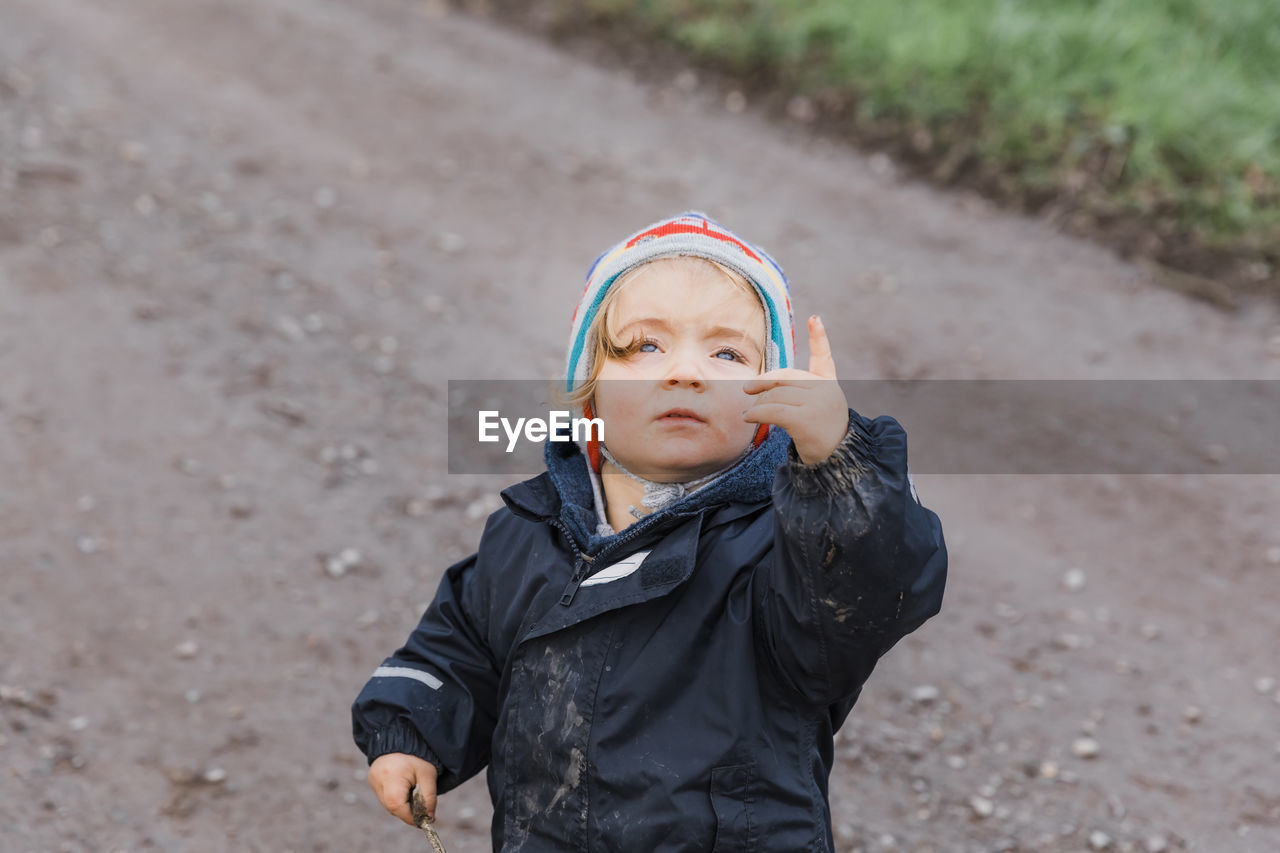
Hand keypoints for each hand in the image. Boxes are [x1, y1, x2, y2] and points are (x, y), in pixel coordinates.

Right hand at [368, 752, 438, 826]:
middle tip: (422, 808)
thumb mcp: (428, 776)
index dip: (412, 817)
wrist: (402, 735)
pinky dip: (396, 795)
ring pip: (388, 803)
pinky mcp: (372, 778)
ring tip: (414, 791)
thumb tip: (429, 818)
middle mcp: (377, 782)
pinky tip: (405, 787)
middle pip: (392, 807)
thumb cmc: (417, 755)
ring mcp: (373, 780)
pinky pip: (385, 794)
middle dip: (408, 810)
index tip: (424, 820)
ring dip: (402, 803)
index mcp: (390, 779)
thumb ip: (429, 799)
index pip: (398, 807)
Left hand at [743, 315, 848, 464]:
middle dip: (763, 384)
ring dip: (757, 403)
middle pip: (785, 378)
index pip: (824, 357)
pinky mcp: (805, 419)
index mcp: (829, 384)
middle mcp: (826, 390)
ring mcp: (817, 403)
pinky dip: (756, 413)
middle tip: (747, 389)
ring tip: (748, 413)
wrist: (833, 462)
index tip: (815, 318)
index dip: (819, 337)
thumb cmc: (818, 434)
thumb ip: (797, 392)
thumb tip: (757, 388)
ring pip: (776, 395)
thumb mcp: (814, 408)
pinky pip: (772, 410)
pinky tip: (748, 417)